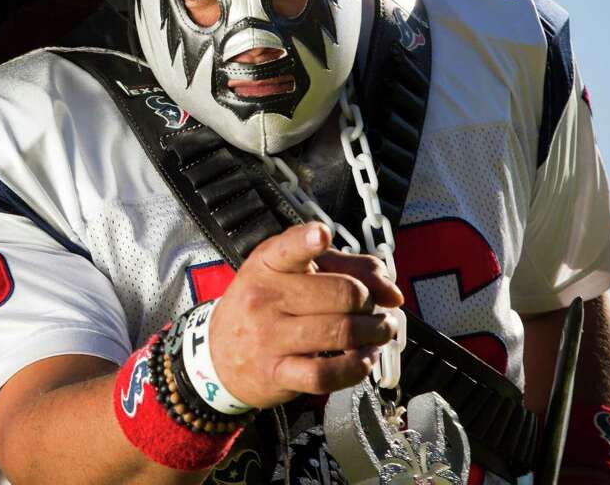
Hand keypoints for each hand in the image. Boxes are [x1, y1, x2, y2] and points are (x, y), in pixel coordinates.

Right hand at [209, 223, 403, 407]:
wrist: (218, 354)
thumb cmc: (264, 307)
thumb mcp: (290, 272)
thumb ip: (345, 267)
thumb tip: (391, 291)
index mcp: (268, 263)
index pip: (289, 248)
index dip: (308, 240)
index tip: (321, 234)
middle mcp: (265, 297)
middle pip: (341, 294)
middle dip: (371, 303)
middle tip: (375, 308)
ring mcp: (269, 337)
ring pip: (341, 332)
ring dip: (375, 333)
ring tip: (379, 331)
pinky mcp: (277, 373)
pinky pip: (327, 375)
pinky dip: (357, 367)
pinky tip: (362, 359)